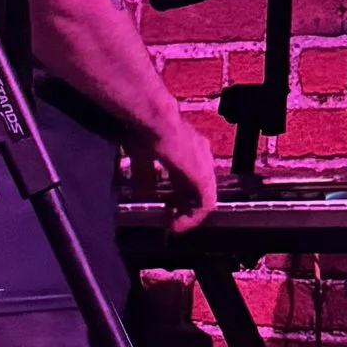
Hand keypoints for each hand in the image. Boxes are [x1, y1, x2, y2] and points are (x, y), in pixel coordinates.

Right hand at [146, 107, 217, 230]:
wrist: (156, 121)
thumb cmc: (147, 131)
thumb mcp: (142, 156)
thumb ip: (144, 175)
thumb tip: (141, 193)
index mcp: (188, 147)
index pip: (189, 176)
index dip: (178, 194)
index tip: (164, 205)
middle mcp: (201, 155)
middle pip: (197, 187)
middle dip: (183, 206)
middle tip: (169, 219)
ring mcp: (205, 166)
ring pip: (204, 197)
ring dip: (189, 215)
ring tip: (173, 225)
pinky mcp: (203, 177)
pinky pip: (205, 204)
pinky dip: (192, 218)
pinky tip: (177, 225)